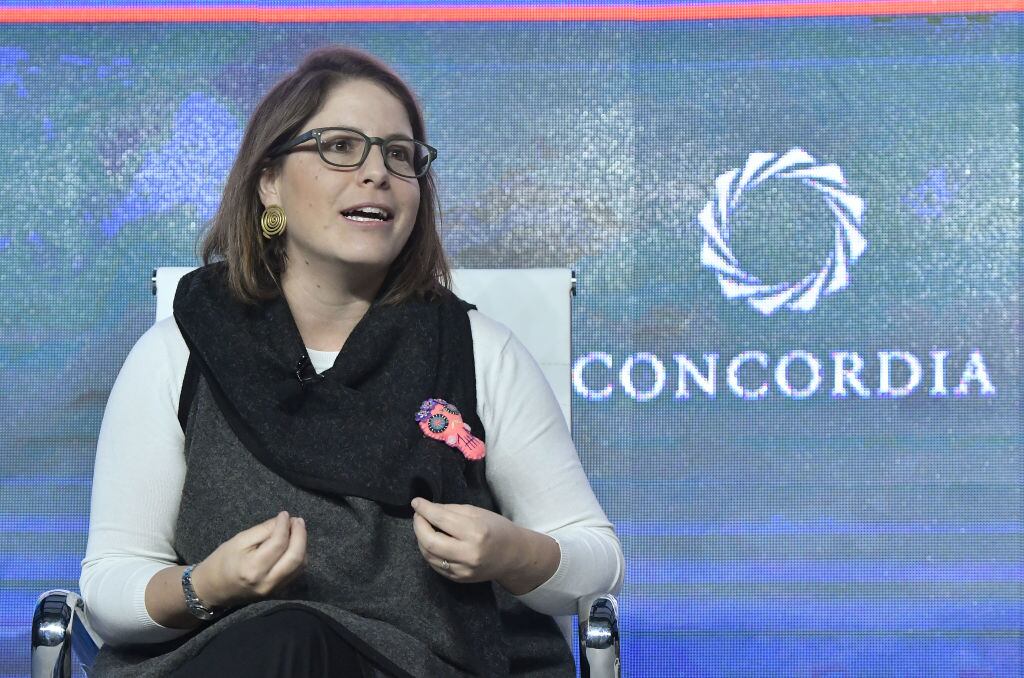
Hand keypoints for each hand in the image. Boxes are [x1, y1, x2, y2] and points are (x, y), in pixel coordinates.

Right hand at [190, 510, 306, 608]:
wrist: (213, 589)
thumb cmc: (222, 561)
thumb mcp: (239, 540)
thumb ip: (263, 530)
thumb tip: (284, 519)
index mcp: (253, 568)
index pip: (279, 543)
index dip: (285, 525)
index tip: (285, 514)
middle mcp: (267, 582)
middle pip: (296, 556)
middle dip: (301, 535)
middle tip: (297, 520)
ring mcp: (274, 590)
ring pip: (300, 566)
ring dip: (302, 545)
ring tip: (297, 530)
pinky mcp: (278, 593)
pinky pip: (296, 573)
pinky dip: (299, 557)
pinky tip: (294, 545)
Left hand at [410, 498, 524, 583]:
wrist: (514, 556)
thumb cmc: (497, 529)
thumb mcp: (478, 513)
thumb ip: (451, 510)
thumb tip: (427, 508)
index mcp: (476, 532)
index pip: (441, 519)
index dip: (425, 509)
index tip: (416, 502)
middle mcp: (468, 554)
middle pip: (430, 541)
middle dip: (418, 526)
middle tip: (418, 515)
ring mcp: (463, 570)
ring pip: (428, 555)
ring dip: (421, 539)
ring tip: (424, 527)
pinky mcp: (459, 579)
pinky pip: (435, 565)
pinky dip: (429, 551)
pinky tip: (431, 541)